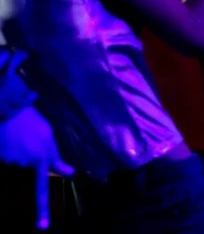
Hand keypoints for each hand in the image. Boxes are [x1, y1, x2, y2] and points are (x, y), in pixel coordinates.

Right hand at [0, 106, 73, 229]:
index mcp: (40, 159)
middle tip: (24, 141)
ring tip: (18, 138)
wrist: (10, 108)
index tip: (42, 227)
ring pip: (13, 167)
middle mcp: (23, 164)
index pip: (41, 189)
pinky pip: (4, 161)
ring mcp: (8, 162)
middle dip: (26, 162)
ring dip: (16, 155)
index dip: (42, 209)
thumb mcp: (49, 138)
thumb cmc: (34, 122)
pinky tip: (8, 140)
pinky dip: (7, 152)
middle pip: (25, 174)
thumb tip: (70, 173)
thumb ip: (57, 158)